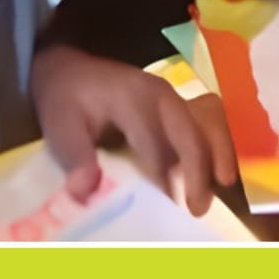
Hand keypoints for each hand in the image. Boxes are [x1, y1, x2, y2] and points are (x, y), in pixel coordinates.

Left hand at [31, 45, 236, 216]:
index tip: (166, 207)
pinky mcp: (176, 103)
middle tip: (196, 209)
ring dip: (218, 154)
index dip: (163, 176)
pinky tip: (216, 173)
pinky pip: (206, 120)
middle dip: (198, 171)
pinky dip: (215, 145)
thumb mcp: (59, 125)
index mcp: (131, 98)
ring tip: (219, 188)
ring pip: (208, 121)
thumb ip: (74, 156)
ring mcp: (172, 96)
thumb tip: (84, 191)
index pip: (155, 141)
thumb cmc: (65, 98)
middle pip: (190, 133)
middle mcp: (160, 94)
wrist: (68, 68)